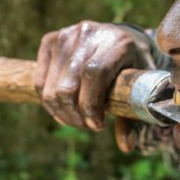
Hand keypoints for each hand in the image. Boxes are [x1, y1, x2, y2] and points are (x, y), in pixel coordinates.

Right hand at [33, 21, 154, 147]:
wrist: (119, 38)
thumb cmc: (131, 68)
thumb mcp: (138, 89)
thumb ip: (133, 117)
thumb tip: (125, 146)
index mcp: (117, 42)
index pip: (94, 74)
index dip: (91, 105)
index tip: (97, 125)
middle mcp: (89, 33)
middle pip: (68, 85)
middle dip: (75, 115)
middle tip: (87, 126)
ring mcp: (66, 35)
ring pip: (51, 87)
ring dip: (61, 113)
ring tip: (76, 120)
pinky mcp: (50, 40)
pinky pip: (40, 82)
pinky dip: (49, 102)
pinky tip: (63, 109)